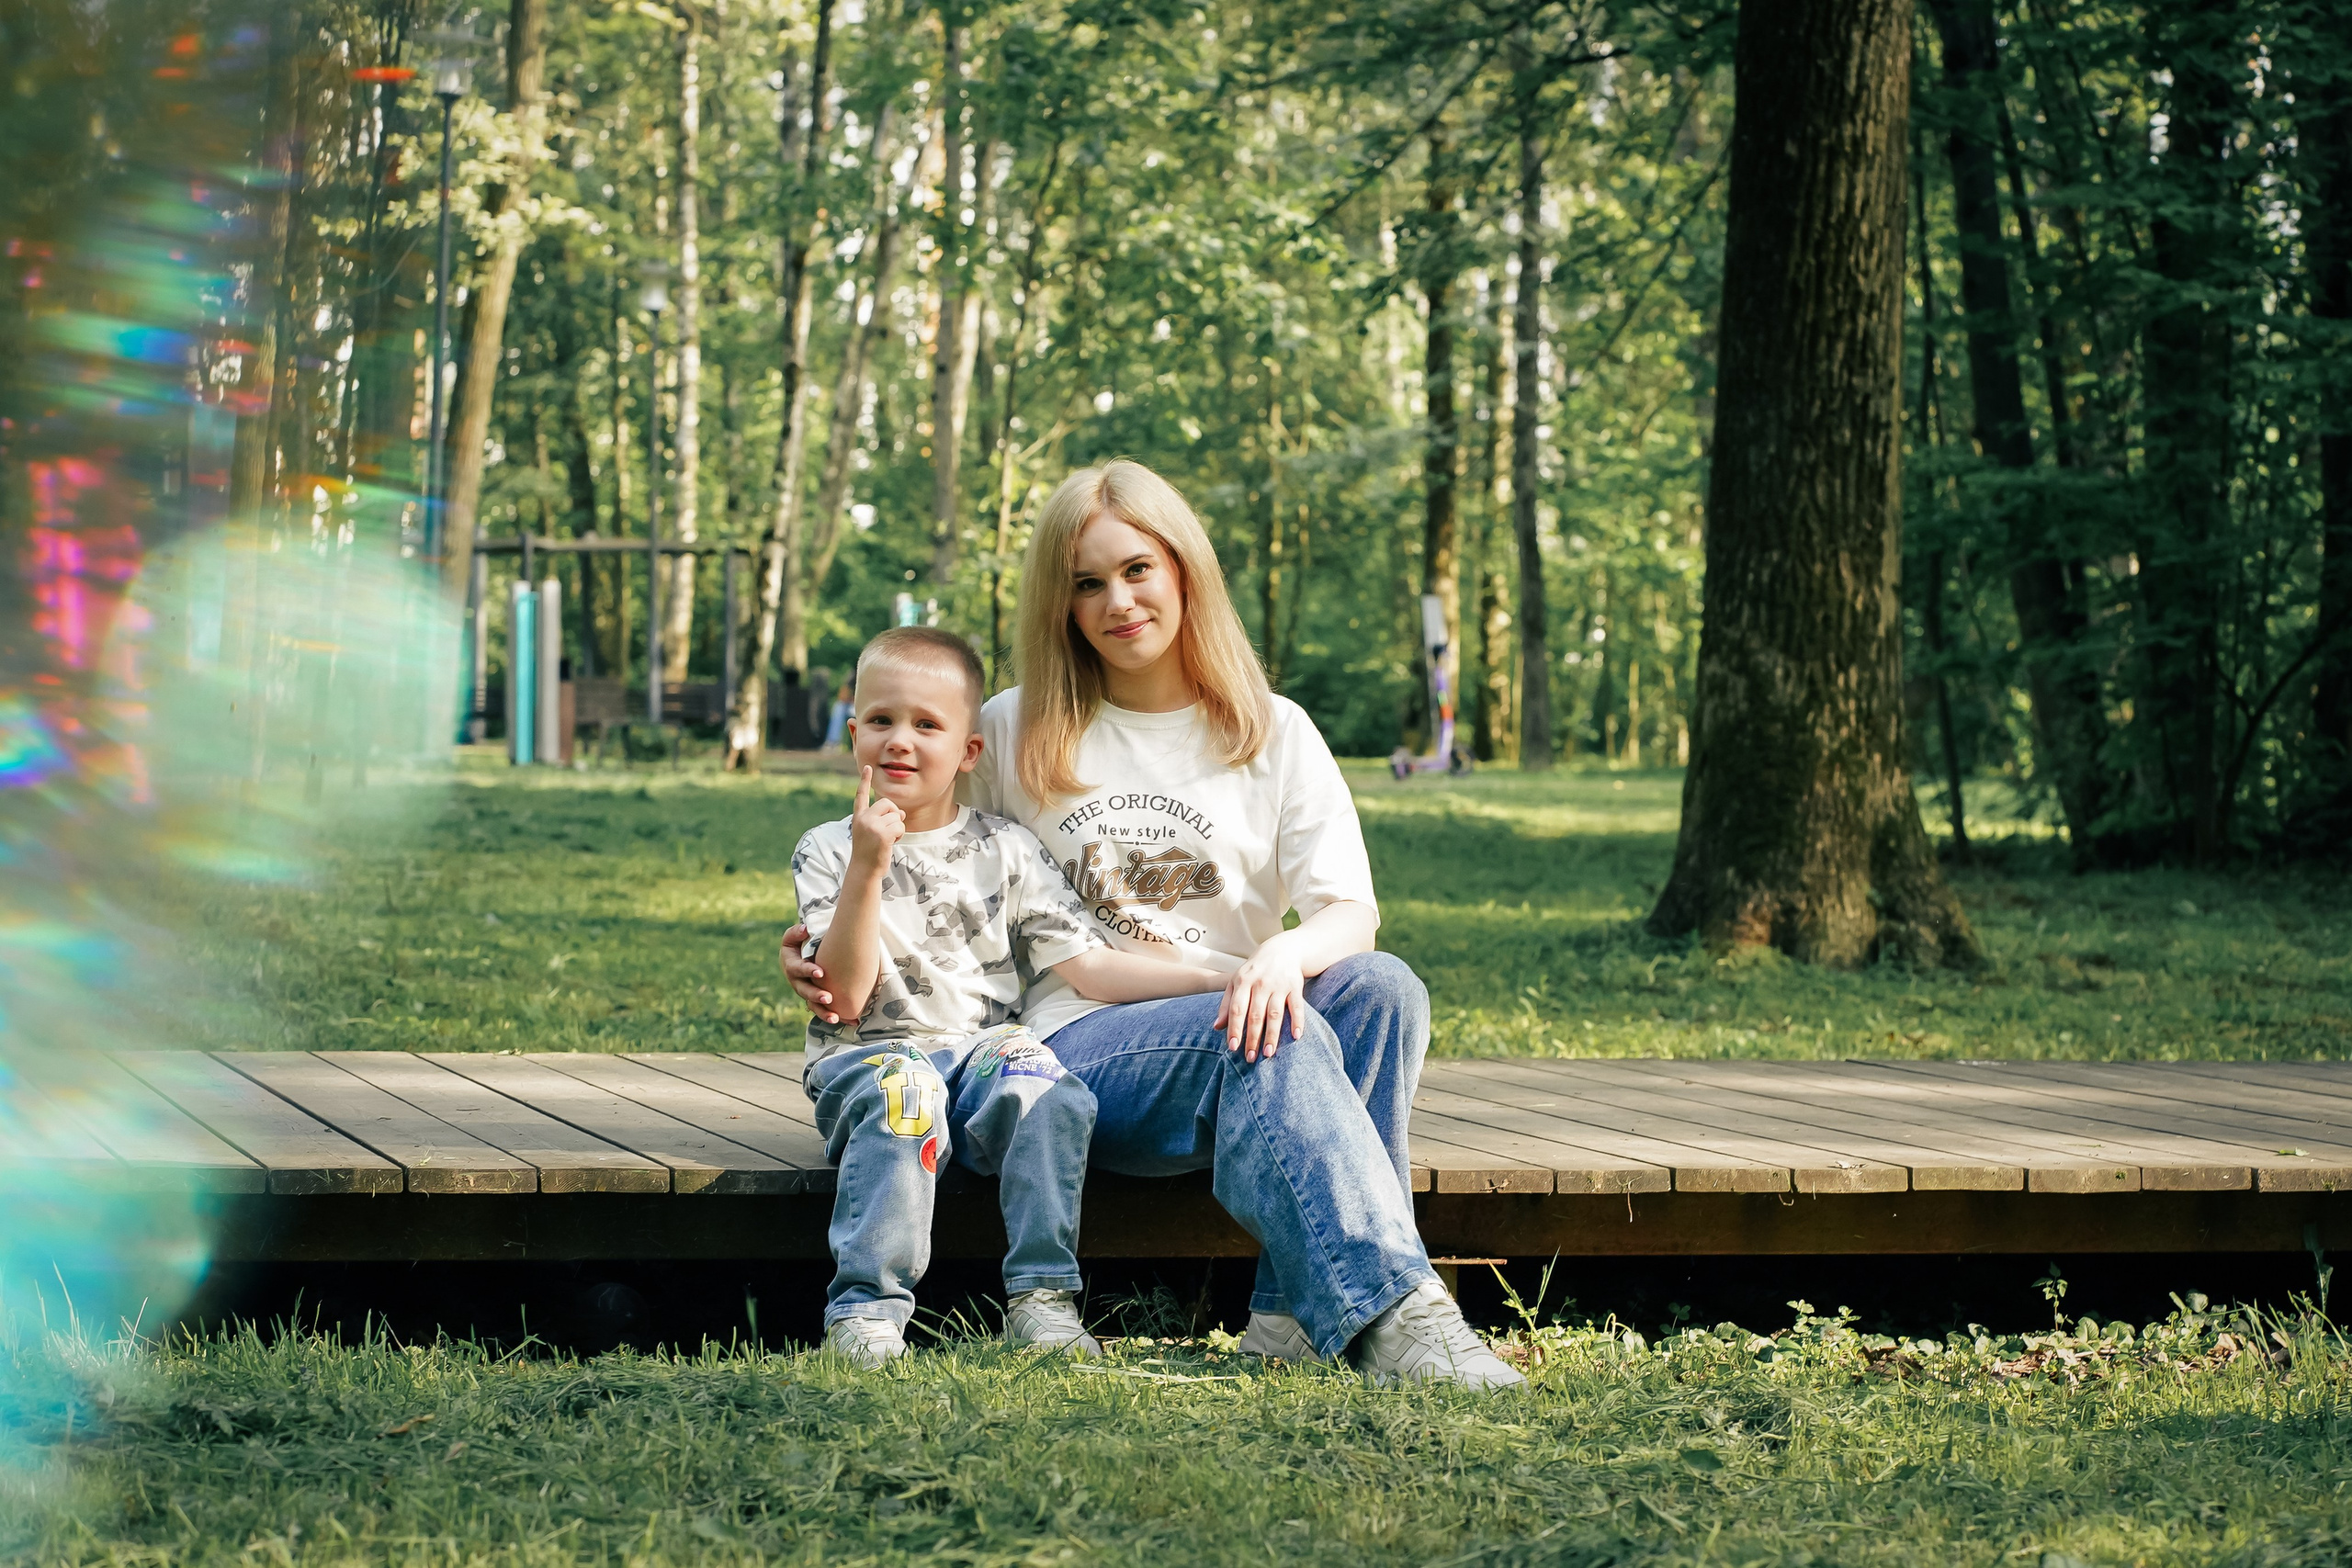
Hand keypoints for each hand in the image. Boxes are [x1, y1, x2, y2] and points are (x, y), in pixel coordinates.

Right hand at [776, 924, 837, 1022]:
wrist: (801, 955)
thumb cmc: (799, 943)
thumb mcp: (794, 935)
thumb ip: (797, 932)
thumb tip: (805, 930)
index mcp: (791, 966)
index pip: (798, 969)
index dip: (808, 971)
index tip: (820, 972)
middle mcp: (798, 982)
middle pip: (805, 991)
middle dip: (816, 995)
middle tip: (828, 998)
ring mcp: (807, 992)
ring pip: (813, 1005)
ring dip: (824, 1012)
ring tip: (835, 1017)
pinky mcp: (816, 999)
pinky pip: (825, 1010)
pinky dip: (837, 1016)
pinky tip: (852, 1022)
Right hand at [847, 765, 904, 865]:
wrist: (864, 869)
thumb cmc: (870, 852)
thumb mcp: (870, 832)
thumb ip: (882, 819)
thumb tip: (902, 813)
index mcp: (859, 816)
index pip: (861, 795)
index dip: (865, 781)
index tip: (868, 767)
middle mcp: (863, 818)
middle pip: (888, 803)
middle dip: (894, 814)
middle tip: (890, 829)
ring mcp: (872, 825)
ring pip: (897, 816)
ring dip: (898, 828)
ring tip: (887, 840)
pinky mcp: (882, 833)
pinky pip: (900, 825)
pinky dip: (900, 834)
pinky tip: (891, 843)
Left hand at [1215, 934, 1307, 1063]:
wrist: (1282, 950)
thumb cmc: (1255, 971)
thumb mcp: (1237, 982)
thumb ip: (1227, 1004)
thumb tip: (1217, 1027)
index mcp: (1243, 982)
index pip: (1237, 1009)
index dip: (1234, 1028)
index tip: (1233, 1047)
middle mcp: (1260, 983)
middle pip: (1255, 1015)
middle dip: (1252, 1038)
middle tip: (1250, 1058)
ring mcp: (1279, 985)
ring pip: (1274, 1014)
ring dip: (1272, 1035)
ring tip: (1269, 1054)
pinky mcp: (1295, 986)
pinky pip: (1296, 1006)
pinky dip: (1298, 1021)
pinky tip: (1296, 1037)